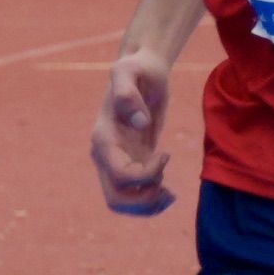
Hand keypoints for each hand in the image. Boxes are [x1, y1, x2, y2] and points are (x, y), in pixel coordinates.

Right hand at [92, 48, 180, 215]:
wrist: (143, 70)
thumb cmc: (138, 68)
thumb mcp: (130, 68)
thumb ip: (127, 92)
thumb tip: (138, 123)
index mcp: (103, 138)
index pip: (120, 174)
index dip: (146, 174)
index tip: (165, 153)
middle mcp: (105, 155)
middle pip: (115, 199)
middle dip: (143, 201)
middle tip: (167, 188)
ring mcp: (115, 162)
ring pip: (122, 204)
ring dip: (148, 206)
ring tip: (170, 192)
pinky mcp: (130, 164)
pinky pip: (134, 197)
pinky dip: (152, 202)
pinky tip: (170, 192)